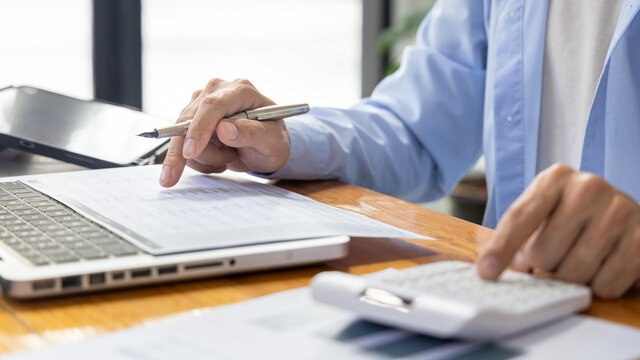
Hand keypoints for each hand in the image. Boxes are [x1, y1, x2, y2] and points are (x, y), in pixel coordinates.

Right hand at [159, 78, 290, 186]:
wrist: (265, 146)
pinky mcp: (193, 118)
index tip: (191, 152)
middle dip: (185, 151)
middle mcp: (218, 91)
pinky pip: (183, 144)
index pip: (213, 106)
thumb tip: (225, 129)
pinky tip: (219, 158)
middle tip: (172, 178)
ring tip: (229, 157)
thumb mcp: (272, 142)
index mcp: (241, 91)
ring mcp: (202, 103)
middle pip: (188, 119)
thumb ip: (252, 134)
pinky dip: (199, 159)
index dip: (199, 128)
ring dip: (204, 157)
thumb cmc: (272, 141)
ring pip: (183, 135)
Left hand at [477, 164, 639, 298]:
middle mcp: (588, 188)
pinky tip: (604, 265)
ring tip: (580, 257)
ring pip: (574, 272)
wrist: (622, 214)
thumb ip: (515, 238)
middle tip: (557, 254)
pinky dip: (599, 285)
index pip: (520, 218)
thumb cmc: (572, 217)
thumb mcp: (540, 215)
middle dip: (545, 264)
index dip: (501, 248)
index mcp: (555, 179)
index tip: (486, 273)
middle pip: (543, 252)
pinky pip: (606, 284)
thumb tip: (495, 268)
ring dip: (571, 277)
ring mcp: (620, 210)